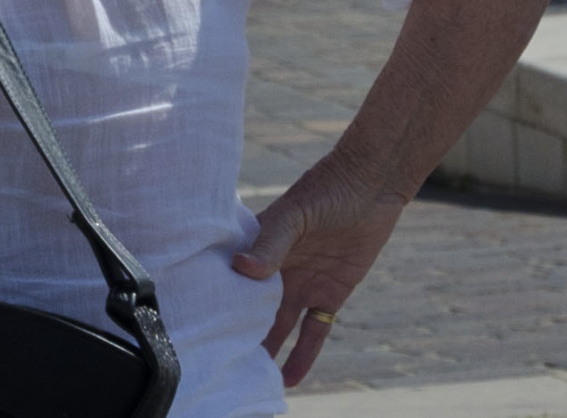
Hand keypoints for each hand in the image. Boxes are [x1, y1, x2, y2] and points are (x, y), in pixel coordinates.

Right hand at [232, 155, 409, 386]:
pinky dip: (304, 354)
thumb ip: (270, 243)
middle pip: (251, 310)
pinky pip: (315, 330)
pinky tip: (291, 378)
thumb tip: (242, 269)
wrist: (371, 186)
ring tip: (250, 379)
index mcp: (255, 248)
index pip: (229, 281)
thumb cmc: (326, 190)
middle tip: (218, 363)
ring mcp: (302, 284)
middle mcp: (274, 270)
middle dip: (237, 334)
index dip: (214, 303)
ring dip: (268, 351)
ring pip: (279, 326)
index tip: (195, 327)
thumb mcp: (294, 215)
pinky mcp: (330, 294)